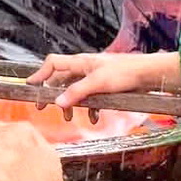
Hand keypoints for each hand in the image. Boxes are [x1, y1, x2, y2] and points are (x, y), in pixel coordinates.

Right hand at [26, 50, 180, 108]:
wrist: (149, 75)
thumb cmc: (125, 73)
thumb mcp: (98, 83)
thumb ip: (77, 92)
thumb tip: (57, 102)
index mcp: (81, 62)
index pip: (53, 63)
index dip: (40, 74)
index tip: (31, 86)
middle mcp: (85, 68)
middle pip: (62, 80)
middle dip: (53, 95)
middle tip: (44, 107)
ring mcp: (95, 77)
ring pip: (76, 91)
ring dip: (72, 105)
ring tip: (70, 118)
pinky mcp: (105, 87)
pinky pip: (91, 98)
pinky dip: (89, 109)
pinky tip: (94, 118)